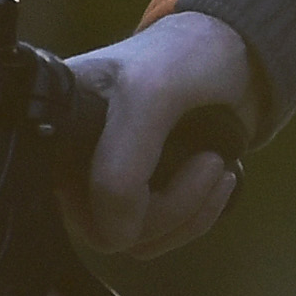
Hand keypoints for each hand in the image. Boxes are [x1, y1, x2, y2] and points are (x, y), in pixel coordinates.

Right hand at [59, 10, 258, 261]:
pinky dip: (200, 214)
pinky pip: (163, 238)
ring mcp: (111, 183)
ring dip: (190, 211)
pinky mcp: (148, 198)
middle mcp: (74, 161)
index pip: (57, 199)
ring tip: (215, 164)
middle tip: (203, 161)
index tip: (156, 164)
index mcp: (54, 127)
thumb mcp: (149, 96)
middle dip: (166, 207)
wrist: (240, 53)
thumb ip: (119, 169)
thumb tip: (114, 238)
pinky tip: (221, 176)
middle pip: (102, 231)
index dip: (108, 202)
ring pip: (138, 241)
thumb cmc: (186, 56)